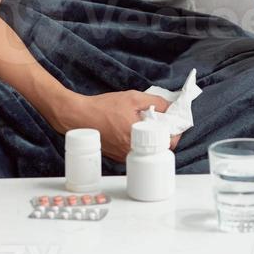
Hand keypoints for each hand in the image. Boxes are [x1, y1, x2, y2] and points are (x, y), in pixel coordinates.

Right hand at [52, 90, 181, 163]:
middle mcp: (131, 152)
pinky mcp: (116, 155)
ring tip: (145, 123)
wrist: (79, 117)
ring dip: (150, 138)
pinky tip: (132, 127)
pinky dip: (138, 140)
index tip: (174, 123)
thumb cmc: (103, 107)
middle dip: (162, 135)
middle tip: (161, 122)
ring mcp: (123, 156)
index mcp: (138, 140)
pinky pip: (134, 149)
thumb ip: (155, 102)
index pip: (167, 144)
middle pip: (157, 148)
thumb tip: (170, 106)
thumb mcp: (133, 98)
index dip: (174, 132)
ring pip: (146, 149)